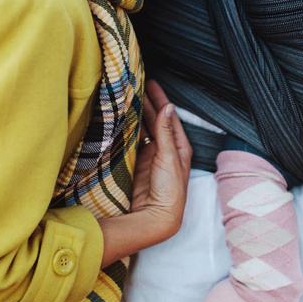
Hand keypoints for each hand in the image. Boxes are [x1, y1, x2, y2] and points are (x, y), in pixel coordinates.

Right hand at [130, 80, 191, 239]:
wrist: (157, 217)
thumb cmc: (170, 191)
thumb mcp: (169, 157)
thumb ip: (165, 132)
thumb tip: (167, 107)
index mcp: (180, 146)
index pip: (169, 116)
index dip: (160, 99)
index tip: (151, 83)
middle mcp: (167, 148)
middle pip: (156, 120)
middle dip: (147, 103)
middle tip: (136, 85)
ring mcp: (152, 156)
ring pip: (144, 129)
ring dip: (137, 115)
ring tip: (127, 98)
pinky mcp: (139, 163)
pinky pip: (134, 141)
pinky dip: (129, 130)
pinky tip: (122, 119)